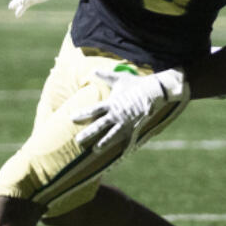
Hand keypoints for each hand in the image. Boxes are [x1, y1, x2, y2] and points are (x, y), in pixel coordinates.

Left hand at [71, 67, 188, 150]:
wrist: (154, 91)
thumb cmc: (137, 83)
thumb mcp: (120, 78)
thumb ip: (105, 75)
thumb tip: (93, 70)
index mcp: (112, 104)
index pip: (93, 110)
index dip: (82, 114)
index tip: (71, 118)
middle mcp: (117, 115)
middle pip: (99, 126)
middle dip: (88, 133)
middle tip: (77, 140)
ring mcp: (126, 122)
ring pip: (112, 135)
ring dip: (103, 143)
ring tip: (95, 150)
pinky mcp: (135, 127)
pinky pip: (130, 139)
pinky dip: (127, 148)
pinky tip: (123, 156)